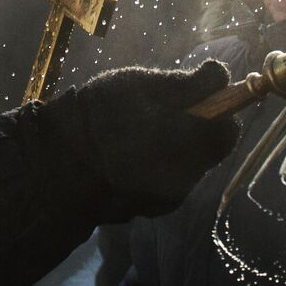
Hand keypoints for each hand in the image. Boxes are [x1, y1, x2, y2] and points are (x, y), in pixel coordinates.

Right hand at [42, 60, 238, 221]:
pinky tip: (129, 159)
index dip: (218, 110)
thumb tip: (222, 75)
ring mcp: (171, 197)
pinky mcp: (154, 210)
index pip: (229, 128)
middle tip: (160, 113)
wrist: (56, 171)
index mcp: (190, 142)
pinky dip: (158, 168)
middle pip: (208, 149)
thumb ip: (188, 83)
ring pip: (188, 166)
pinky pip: (169, 183)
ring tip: (137, 136)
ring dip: (175, 149)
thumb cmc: (98, 118)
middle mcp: (188, 175)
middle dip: (193, 129)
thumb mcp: (141, 85)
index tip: (196, 98)